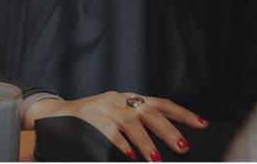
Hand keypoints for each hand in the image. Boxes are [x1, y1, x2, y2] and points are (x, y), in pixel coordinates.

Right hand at [24, 91, 204, 161]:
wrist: (53, 116)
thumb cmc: (90, 122)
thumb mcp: (116, 118)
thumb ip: (138, 126)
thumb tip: (167, 144)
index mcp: (129, 99)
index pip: (161, 103)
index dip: (182, 113)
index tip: (202, 124)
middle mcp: (118, 99)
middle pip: (149, 111)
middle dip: (168, 130)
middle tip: (182, 146)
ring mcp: (102, 106)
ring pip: (129, 121)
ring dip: (145, 141)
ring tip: (156, 158)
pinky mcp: (87, 115)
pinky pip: (106, 130)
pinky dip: (119, 144)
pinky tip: (129, 155)